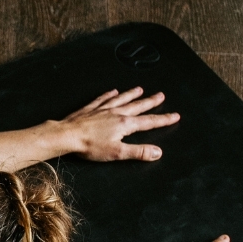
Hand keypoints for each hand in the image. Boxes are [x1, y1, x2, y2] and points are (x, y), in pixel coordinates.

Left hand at [57, 87, 179, 161]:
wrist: (67, 135)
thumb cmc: (91, 146)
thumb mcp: (118, 153)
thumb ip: (139, 152)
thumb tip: (158, 152)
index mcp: (124, 124)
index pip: (148, 122)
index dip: (163, 119)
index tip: (175, 115)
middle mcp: (115, 113)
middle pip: (137, 106)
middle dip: (151, 102)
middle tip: (161, 95)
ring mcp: (102, 109)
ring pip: (121, 99)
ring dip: (132, 94)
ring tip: (140, 89)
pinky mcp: (90, 108)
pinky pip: (103, 99)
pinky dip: (110, 95)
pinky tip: (113, 91)